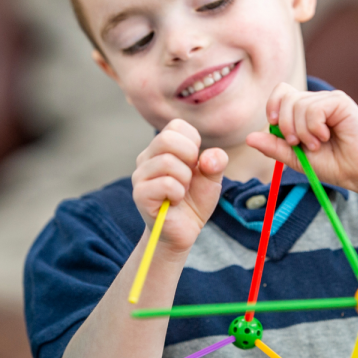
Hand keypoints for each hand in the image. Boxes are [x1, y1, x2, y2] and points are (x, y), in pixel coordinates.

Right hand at [131, 119, 227, 253]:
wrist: (183, 231)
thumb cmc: (194, 201)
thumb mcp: (212, 178)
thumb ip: (216, 162)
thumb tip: (208, 158)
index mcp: (161, 148)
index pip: (176, 126)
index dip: (193, 142)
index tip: (194, 162)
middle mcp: (146, 158)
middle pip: (166, 138)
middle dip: (189, 157)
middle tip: (189, 176)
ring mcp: (140, 176)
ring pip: (167, 162)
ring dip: (185, 179)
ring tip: (182, 191)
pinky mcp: (140, 195)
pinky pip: (165, 184)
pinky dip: (178, 193)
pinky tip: (174, 201)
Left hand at [246, 83, 357, 195]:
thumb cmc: (334, 165)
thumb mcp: (296, 158)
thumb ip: (275, 147)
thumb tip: (249, 137)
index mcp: (304, 111)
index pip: (281, 92)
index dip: (273, 106)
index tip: (274, 125)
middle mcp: (315, 102)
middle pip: (286, 97)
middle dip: (285, 125)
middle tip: (299, 144)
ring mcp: (328, 100)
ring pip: (299, 104)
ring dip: (303, 131)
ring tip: (318, 144)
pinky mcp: (340, 102)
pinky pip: (314, 108)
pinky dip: (314, 127)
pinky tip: (326, 137)